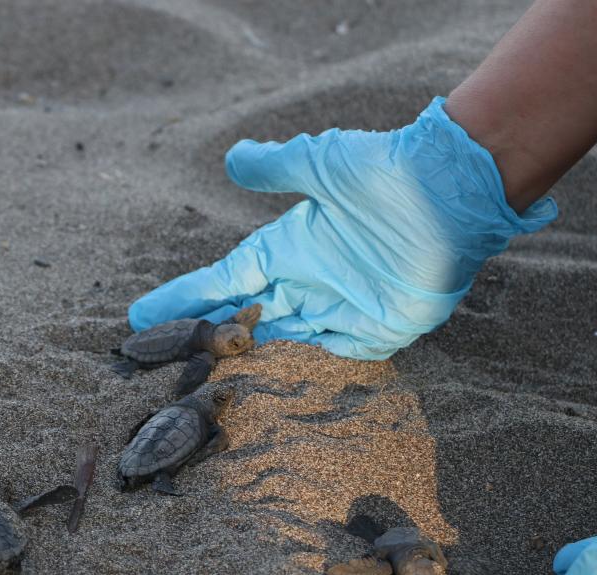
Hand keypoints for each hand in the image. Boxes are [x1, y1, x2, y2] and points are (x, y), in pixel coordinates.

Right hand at [129, 98, 556, 359]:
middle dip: (203, 340)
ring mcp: (339, 312)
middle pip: (244, 320)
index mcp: (289, 247)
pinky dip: (295, 376)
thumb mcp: (321, 163)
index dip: (185, 299)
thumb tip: (231, 158)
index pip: (225, 281)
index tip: (142, 318)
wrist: (454, 193)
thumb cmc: (387, 173)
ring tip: (197, 389)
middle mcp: (308, 283)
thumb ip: (275, 166)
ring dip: (243, 365)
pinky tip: (262, 395)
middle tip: (159, 366)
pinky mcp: (373, 335)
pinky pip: (325, 361)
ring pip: (277, 346)